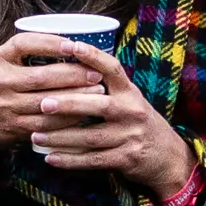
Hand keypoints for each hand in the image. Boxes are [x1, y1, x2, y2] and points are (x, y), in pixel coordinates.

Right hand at [0, 31, 110, 152]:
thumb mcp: (4, 61)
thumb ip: (30, 50)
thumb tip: (74, 42)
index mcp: (0, 59)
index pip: (24, 44)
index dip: (50, 43)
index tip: (73, 45)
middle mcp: (0, 82)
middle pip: (41, 77)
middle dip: (74, 75)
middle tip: (97, 73)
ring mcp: (6, 106)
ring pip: (47, 103)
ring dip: (77, 98)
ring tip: (98, 92)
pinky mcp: (14, 127)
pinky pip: (46, 124)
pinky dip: (68, 118)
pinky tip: (85, 113)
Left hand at [2, 41, 192, 197]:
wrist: (169, 157)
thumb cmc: (138, 123)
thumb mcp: (130, 100)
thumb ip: (106, 88)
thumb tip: (67, 68)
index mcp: (131, 92)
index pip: (113, 69)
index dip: (92, 56)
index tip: (70, 45)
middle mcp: (133, 112)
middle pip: (99, 106)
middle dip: (69, 104)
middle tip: (42, 102)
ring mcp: (130, 137)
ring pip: (91, 137)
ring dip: (61, 136)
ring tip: (36, 134)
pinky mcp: (126, 159)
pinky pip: (93, 160)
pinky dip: (70, 160)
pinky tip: (50, 158)